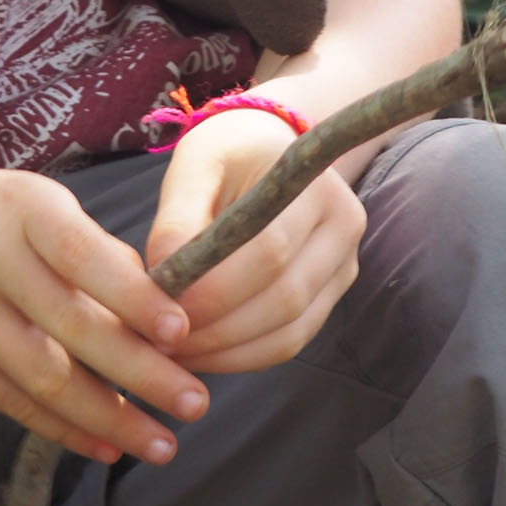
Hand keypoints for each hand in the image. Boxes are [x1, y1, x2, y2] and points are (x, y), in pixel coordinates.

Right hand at [0, 160, 208, 466]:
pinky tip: (105, 443)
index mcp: (21, 207)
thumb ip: (89, 251)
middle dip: (141, 374)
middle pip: (72, 328)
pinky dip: (63, 428)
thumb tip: (158, 309)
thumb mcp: (31, 202)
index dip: (136, 297)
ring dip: (109, 417)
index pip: (85, 256)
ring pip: (44, 378)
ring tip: (162, 442)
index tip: (184, 333)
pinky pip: (11, 401)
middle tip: (195, 404)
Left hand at [145, 109, 365, 371]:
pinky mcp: (331, 297)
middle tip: (163, 342)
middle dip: (218, 329)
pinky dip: (245, 356)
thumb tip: (161, 283)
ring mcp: (344, 267)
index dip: (216, 290)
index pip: (270, 251)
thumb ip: (177, 221)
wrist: (266, 149)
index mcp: (316, 185)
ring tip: (176, 353)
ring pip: (290, 331)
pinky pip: (291, 340)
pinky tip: (204, 353)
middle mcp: (344, 228)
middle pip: (284, 299)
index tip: (165, 310)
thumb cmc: (225, 153)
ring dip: (229, 352)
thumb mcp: (194, 167)